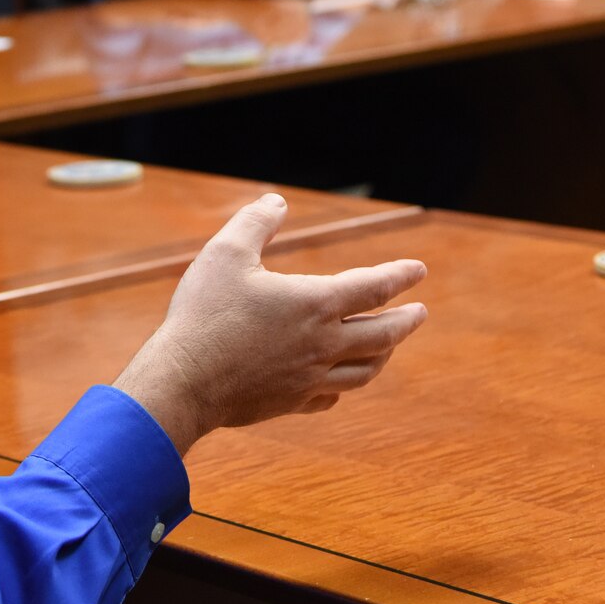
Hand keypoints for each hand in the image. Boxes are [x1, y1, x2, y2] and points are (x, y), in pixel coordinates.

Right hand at [113, 195, 427, 454]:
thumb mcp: (225, 253)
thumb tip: (277, 201)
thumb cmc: (204, 313)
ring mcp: (310, 378)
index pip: (374, 286)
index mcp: (315, 304)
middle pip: (384, 334)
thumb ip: (255, 222)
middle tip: (420, 312)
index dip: (400, 275)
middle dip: (407, 321)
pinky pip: (332, 396)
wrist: (184, 381)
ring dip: (384, 353)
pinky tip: (338, 380)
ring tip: (389, 345)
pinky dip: (343, 384)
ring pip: (365, 369)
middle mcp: (323, 344)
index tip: (419, 270)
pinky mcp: (292, 402)